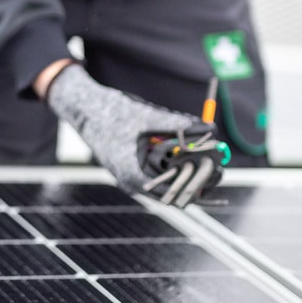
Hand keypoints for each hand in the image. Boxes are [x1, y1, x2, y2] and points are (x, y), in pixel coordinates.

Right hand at [44, 63, 211, 205]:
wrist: (82, 109)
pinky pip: (157, 175)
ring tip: (205, 157)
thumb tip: (207, 126)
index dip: (199, 182)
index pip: (176, 193)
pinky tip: (185, 154)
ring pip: (166, 184)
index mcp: (135, 175)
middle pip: (174, 192)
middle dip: (198, 179)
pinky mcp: (129, 170)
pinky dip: (173, 167)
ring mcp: (130, 178)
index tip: (217, 168)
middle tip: (219, 165)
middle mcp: (133, 183)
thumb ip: (176, 123)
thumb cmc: (110, 113)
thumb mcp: (146, 116)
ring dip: (186, 173)